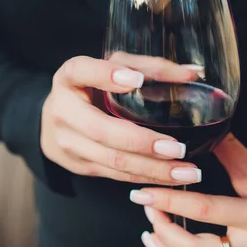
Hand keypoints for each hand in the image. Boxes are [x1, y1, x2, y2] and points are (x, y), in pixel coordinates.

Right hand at [41, 54, 203, 185]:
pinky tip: (171, 179)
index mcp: (68, 79)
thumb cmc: (92, 88)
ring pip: (112, 160)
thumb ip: (147, 67)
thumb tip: (191, 74)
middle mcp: (63, 111)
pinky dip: (145, 178)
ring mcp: (68, 142)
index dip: (106, 75)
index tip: (137, 80)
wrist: (55, 120)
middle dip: (142, 143)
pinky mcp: (79, 165)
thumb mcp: (112, 68)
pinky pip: (116, 175)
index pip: (81, 72)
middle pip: (102, 130)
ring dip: (152, 169)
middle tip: (177, 148)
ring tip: (186, 172)